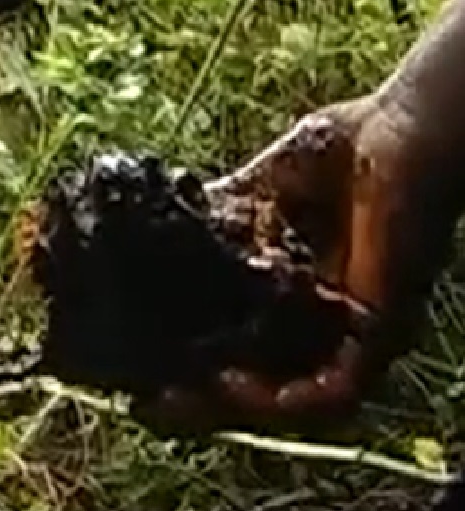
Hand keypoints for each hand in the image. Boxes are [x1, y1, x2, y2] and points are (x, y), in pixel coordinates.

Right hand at [134, 96, 436, 434]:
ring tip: (179, 395)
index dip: (190, 360)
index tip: (134, 368)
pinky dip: (281, 398)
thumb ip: (216, 216)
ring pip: (295, 401)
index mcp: (301, 289)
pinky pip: (335, 390)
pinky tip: (229, 382)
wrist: (400, 127)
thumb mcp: (256, 188)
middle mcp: (330, 322)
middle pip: (263, 384)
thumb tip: (149, 231)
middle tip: (144, 401)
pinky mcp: (381, 330)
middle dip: (201, 400)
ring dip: (233, 408)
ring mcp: (358, 332)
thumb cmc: (345, 147)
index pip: (243, 343)